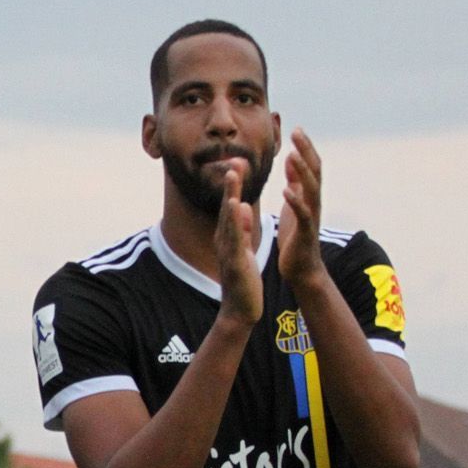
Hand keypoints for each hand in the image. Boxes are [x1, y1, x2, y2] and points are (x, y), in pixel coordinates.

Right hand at [213, 165, 262, 326]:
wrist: (241, 309)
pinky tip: (235, 204)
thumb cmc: (243, 280)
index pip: (231, 204)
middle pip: (226, 205)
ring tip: (233, 174)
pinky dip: (233, 219)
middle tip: (234, 158)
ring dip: (229, 194)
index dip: (234, 184)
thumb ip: (241, 227)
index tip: (238, 162)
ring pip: (228, 217)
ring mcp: (227, 249)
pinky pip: (234, 236)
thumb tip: (239, 205)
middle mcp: (224, 239)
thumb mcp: (243, 248)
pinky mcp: (234, 260)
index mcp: (228, 236)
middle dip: (231, 182)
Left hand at [278, 128, 324, 287]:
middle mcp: (313, 202)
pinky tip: (286, 190)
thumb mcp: (294, 204)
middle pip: (314, 171)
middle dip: (306, 151)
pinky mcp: (305, 232)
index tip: (296, 129)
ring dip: (303, 171)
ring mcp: (311, 216)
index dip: (304, 148)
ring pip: (311, 189)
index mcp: (308, 195)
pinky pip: (302, 214)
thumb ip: (296, 183)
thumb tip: (295, 159)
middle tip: (297, 132)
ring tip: (293, 155)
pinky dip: (295, 201)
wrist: (300, 268)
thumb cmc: (296, 236)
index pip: (310, 166)